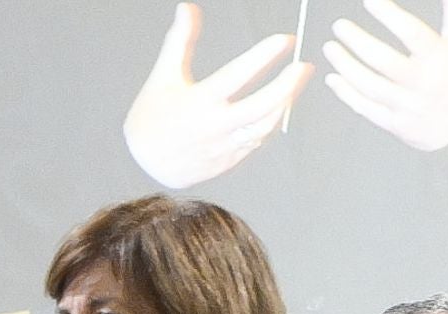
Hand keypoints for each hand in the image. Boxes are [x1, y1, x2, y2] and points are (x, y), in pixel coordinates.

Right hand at [123, 3, 314, 189]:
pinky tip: (276, 107)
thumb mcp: (163, 76)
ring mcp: (223, 147)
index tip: (284, 40)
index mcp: (197, 102)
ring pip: (265, 126)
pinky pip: (256, 142)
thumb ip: (180, 41)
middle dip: (288, 85)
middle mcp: (213, 127)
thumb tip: (187, 7)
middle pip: (262, 106)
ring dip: (284, 104)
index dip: (264, 55)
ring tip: (294, 83)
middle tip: (303, 65)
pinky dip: (268, 123)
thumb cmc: (152, 116)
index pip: (238, 75)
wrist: (144, 164)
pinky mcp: (227, 161)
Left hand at [324, 0, 447, 150]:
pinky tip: (333, 78)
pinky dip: (346, 93)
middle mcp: (424, 82)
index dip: (389, 16)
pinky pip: (366, 107)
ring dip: (346, 66)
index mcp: (440, 57)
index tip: (369, 1)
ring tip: (330, 47)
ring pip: (370, 85)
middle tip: (339, 26)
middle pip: (383, 60)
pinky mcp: (396, 124)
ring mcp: (408, 105)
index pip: (412, 32)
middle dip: (357, 42)